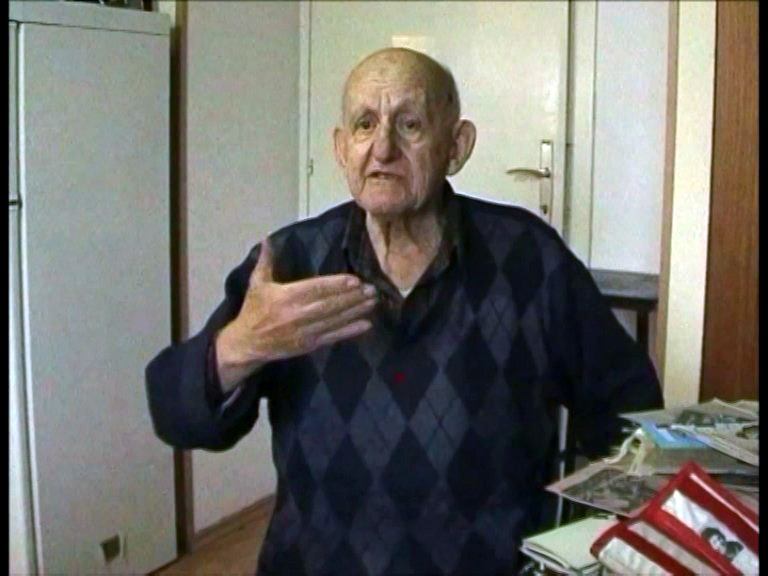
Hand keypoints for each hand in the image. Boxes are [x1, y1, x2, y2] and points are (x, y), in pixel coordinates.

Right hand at [215, 239, 376, 390]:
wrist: (247, 343)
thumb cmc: (254, 310)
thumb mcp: (257, 283)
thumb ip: (266, 261)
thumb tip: (268, 237)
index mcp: (286, 296)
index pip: (316, 288)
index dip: (336, 285)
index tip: (355, 280)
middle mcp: (298, 314)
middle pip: (330, 305)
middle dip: (352, 298)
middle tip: (372, 290)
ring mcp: (305, 331)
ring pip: (334, 320)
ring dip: (355, 311)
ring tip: (373, 302)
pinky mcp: (310, 344)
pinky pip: (333, 337)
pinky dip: (350, 331)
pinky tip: (366, 325)